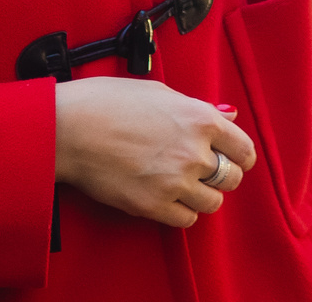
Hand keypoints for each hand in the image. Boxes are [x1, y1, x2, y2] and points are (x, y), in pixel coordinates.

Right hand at [54, 78, 255, 228]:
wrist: (68, 128)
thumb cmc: (106, 102)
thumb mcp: (158, 92)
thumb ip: (197, 107)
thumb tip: (228, 115)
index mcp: (198, 119)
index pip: (243, 149)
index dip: (239, 155)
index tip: (232, 158)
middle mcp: (193, 152)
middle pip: (231, 178)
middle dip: (221, 174)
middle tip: (203, 170)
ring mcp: (175, 182)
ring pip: (212, 203)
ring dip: (201, 195)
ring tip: (182, 183)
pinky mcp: (153, 206)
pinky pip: (186, 219)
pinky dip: (182, 211)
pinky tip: (168, 196)